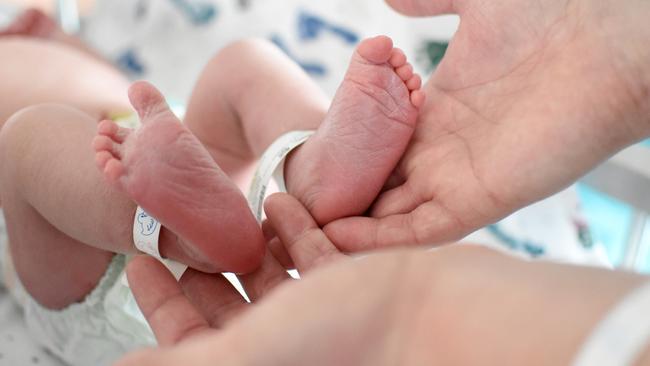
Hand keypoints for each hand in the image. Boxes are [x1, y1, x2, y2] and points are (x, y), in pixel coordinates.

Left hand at [116, 193, 423, 364]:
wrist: (437, 321)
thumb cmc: (339, 339)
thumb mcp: (246, 355)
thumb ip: (185, 364)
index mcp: (258, 363)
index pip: (189, 339)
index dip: (159, 302)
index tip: (139, 259)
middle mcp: (289, 345)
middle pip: (228, 307)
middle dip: (202, 266)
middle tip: (180, 227)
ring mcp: (325, 317)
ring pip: (272, 280)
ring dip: (247, 245)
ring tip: (227, 208)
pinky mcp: (357, 288)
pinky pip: (315, 257)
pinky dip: (294, 230)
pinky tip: (278, 199)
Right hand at [325, 0, 649, 249]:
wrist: (610, 39)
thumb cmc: (551, 12)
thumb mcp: (472, 2)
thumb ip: (426, 1)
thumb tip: (390, 0)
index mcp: (437, 110)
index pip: (377, 145)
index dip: (342, 157)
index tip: (303, 166)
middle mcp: (444, 150)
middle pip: (378, 185)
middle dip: (336, 198)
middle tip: (288, 209)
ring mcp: (459, 177)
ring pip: (391, 215)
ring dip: (347, 225)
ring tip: (296, 231)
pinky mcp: (479, 199)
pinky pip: (420, 231)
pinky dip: (378, 240)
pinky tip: (334, 239)